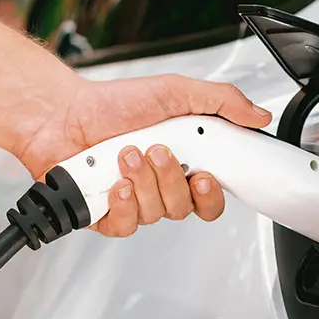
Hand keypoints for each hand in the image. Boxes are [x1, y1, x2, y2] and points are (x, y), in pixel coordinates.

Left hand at [0, 0, 269, 235]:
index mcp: (181, 162)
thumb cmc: (111, 103)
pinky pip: (125, 226)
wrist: (60, 113)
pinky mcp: (105, 215)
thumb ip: (221, 102)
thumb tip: (258, 115)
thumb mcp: (175, 92)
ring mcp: (131, 202)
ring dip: (143, 182)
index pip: (210, 197)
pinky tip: (116, 184)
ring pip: (155, 214)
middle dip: (172, 180)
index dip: (212, 195)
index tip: (205, 176)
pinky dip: (123, 204)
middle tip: (156, 151)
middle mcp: (158, 186)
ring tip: (125, 155)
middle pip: (185, 208)